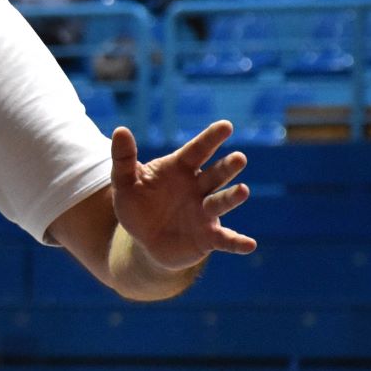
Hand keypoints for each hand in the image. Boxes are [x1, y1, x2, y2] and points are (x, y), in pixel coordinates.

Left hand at [110, 121, 255, 270]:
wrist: (143, 241)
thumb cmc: (137, 205)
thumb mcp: (125, 182)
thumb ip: (124, 158)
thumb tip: (120, 130)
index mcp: (180, 169)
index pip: (197, 150)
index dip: (211, 138)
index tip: (227, 125)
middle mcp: (198, 188)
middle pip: (215, 174)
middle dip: (227, 167)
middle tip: (239, 158)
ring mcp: (205, 212)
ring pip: (221, 202)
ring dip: (232, 197)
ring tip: (243, 191)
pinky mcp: (208, 237)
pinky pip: (225, 239)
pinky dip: (237, 242)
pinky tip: (249, 244)